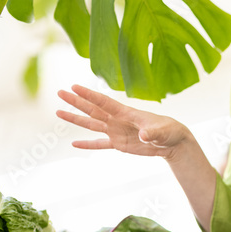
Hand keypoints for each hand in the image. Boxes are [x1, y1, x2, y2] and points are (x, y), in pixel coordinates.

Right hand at [56, 85, 191, 159]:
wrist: (172, 141)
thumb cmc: (168, 131)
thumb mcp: (162, 131)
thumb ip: (151, 133)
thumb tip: (144, 136)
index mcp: (126, 112)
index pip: (104, 102)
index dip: (89, 95)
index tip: (74, 87)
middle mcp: (117, 120)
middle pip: (92, 109)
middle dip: (76, 101)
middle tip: (60, 92)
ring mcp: (116, 131)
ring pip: (91, 124)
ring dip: (75, 119)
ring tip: (58, 113)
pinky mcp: (118, 144)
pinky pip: (100, 144)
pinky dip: (87, 144)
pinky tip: (73, 144)